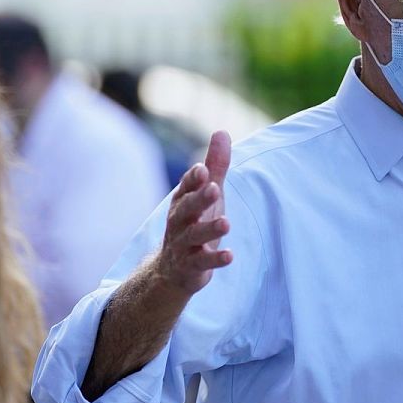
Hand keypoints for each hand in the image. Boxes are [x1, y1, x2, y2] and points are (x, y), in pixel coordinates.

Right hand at [153, 131, 232, 297]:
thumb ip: (215, 166)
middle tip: (214, 188)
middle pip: (187, 208)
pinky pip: (202, 262)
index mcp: (182, 201)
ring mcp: (183, 245)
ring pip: (194, 235)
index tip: (203, 169)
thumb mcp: (206, 194)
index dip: (193, 179)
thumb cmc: (193, 224)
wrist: (172, 271)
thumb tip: (222, 131)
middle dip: (199, 198)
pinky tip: (229, 255)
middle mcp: (179, 221)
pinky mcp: (191, 266)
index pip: (185, 187)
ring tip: (226, 223)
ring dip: (209, 229)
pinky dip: (215, 259)